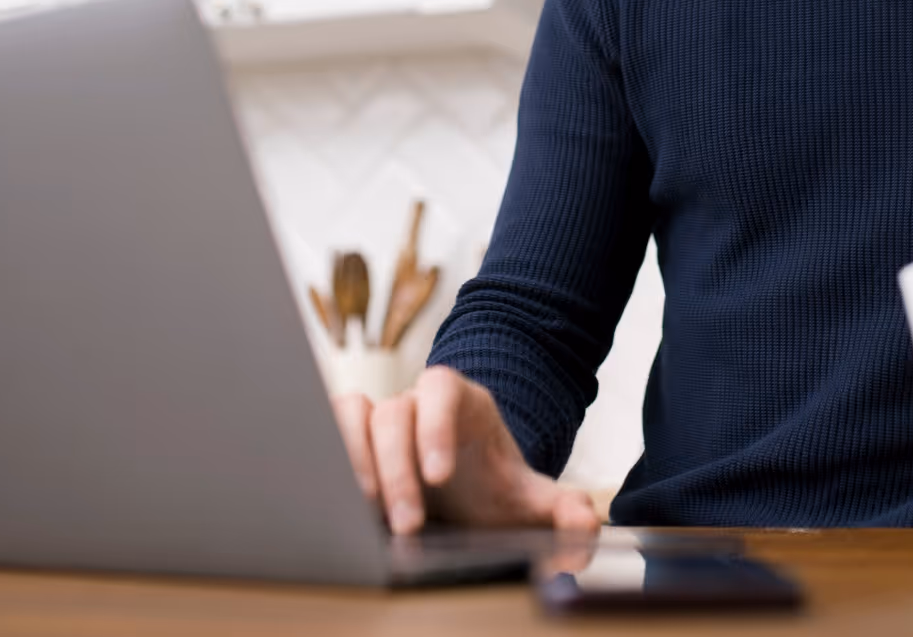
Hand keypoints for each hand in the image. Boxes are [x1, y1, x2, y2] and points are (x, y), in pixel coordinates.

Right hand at [330, 364, 600, 535]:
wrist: (464, 499)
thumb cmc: (492, 492)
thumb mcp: (528, 502)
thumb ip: (562, 510)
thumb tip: (585, 520)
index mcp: (464, 404)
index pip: (443, 388)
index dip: (436, 426)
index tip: (438, 475)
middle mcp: (417, 405)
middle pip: (395, 413)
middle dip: (397, 469)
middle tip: (409, 524)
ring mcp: (380, 421)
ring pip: (353, 416)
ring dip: (355, 462)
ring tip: (364, 511)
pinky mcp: (350, 441)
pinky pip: (327, 429)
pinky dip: (327, 456)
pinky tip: (338, 499)